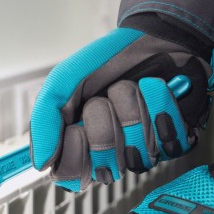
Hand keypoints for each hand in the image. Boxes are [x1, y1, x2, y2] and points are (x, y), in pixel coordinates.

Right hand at [30, 27, 213, 191]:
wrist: (150, 35)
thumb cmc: (106, 62)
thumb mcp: (64, 83)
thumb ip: (45, 122)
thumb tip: (40, 164)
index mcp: (80, 147)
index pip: (71, 177)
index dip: (76, 152)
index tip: (77, 127)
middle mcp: (110, 155)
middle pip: (105, 168)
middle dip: (105, 123)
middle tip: (104, 100)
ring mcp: (142, 151)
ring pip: (138, 154)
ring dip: (134, 109)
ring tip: (132, 89)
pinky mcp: (173, 142)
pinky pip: (170, 142)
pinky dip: (161, 106)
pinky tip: (155, 92)